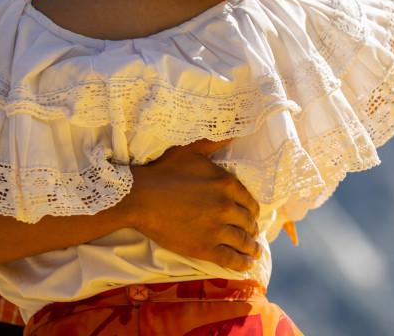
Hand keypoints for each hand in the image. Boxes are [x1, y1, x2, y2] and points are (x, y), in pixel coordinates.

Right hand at [122, 139, 261, 271]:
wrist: (140, 197)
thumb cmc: (164, 172)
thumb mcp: (191, 151)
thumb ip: (215, 142)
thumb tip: (234, 128)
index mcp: (227, 184)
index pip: (250, 201)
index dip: (252, 210)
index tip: (251, 216)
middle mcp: (227, 207)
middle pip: (248, 222)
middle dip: (251, 229)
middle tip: (252, 234)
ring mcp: (217, 229)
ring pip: (243, 242)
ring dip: (251, 248)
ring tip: (254, 252)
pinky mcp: (205, 248)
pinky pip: (231, 258)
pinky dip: (242, 263)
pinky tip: (246, 265)